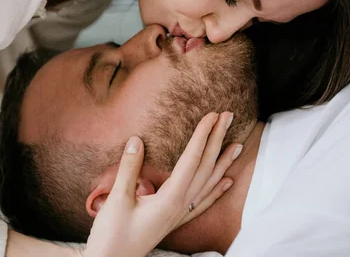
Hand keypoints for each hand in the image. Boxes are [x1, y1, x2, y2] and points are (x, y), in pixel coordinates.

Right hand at [82, 112, 240, 256]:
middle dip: (217, 140)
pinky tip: (226, 182)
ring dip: (223, 163)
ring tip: (237, 145)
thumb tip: (136, 140)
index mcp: (170, 199)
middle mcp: (181, 206)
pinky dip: (217, 190)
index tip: (212, 115)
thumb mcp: (117, 199)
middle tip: (228, 116)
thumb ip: (129, 169)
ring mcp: (180, 214)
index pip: (191, 159)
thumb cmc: (112, 234)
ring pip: (208, 184)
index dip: (202, 135)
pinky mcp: (175, 220)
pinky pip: (203, 202)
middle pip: (205, 167)